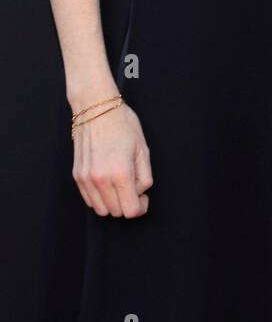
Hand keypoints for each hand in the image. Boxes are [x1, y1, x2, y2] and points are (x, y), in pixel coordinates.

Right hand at [71, 98, 152, 217]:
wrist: (95, 108)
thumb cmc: (122, 124)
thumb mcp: (143, 149)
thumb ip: (145, 177)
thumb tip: (140, 193)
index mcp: (121, 173)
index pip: (131, 211)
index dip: (141, 207)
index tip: (144, 197)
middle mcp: (101, 179)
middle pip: (117, 212)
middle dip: (128, 204)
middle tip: (133, 186)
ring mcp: (86, 179)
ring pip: (101, 210)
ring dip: (113, 203)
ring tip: (119, 184)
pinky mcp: (77, 176)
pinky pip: (89, 200)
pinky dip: (100, 198)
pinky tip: (107, 182)